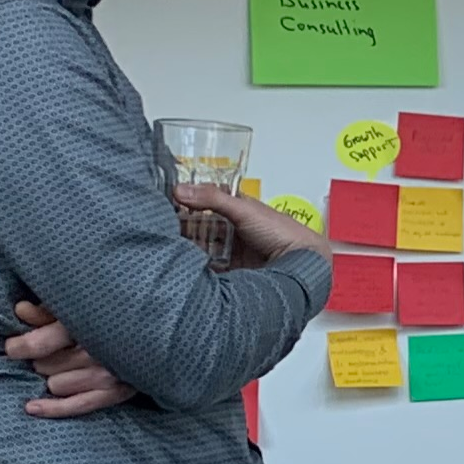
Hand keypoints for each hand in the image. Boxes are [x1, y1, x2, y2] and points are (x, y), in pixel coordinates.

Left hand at [4, 300, 136, 418]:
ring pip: (56, 385)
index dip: (19, 347)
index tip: (12, 347)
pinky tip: (31, 407)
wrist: (161, 331)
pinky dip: (52, 408)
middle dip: (44, 361)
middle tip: (53, 353)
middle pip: (45, 366)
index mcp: (88, 324)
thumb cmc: (112, 315)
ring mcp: (108, 374)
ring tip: (66, 367)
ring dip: (55, 378)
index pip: (40, 344)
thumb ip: (49, 310)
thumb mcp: (79, 306)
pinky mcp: (117, 392)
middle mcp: (98, 351)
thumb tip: (20, 310)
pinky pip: (76, 406)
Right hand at [177, 183, 325, 264]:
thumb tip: (180, 190)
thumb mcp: (244, 210)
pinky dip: (196, 268)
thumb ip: (213, 199)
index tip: (164, 206)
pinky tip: (181, 266)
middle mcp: (233, 232)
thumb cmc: (283, 233)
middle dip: (182, 230)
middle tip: (161, 230)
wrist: (302, 265)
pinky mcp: (231, 273)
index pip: (205, 206)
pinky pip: (208, 269)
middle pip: (200, 229)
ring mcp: (231, 253)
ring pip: (201, 249)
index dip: (185, 206)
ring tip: (166, 248)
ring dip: (187, 250)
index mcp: (237, 212)